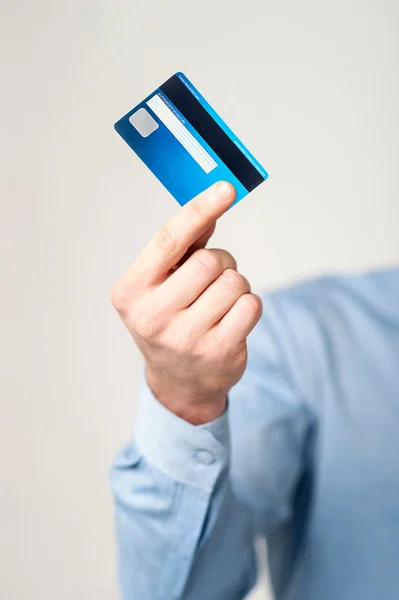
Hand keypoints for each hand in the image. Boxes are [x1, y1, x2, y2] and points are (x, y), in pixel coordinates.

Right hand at [110, 182, 261, 423]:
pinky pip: (251, 305)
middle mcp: (152, 316)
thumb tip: (213, 204)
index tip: (226, 188)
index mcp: (130, 292)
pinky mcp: (218, 352)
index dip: (199, 209)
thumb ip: (184, 246)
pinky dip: (248, 304)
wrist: (179, 381)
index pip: (168, 241)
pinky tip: (232, 318)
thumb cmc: (170, 319)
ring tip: (221, 301)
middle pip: (208, 262)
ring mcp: (185, 338)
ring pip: (234, 282)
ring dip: (236, 284)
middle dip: (221, 262)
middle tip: (215, 276)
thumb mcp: (162, 284)